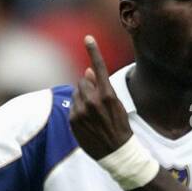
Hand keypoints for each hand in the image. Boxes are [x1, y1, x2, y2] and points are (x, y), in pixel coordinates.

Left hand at [69, 35, 130, 160]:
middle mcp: (93, 101)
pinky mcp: (73, 120)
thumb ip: (101, 86)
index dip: (93, 50)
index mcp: (107, 94)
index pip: (99, 67)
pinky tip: (87, 121)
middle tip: (97, 102)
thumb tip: (87, 71)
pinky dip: (77, 109)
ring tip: (92, 113)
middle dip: (88, 86)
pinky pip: (72, 106)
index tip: (88, 38)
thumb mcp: (116, 104)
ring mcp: (81, 111)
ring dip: (82, 98)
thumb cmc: (119, 126)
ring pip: (76, 92)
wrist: (116, 152)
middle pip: (83, 81)